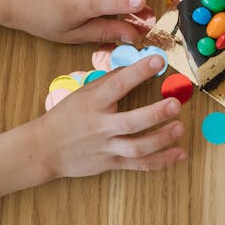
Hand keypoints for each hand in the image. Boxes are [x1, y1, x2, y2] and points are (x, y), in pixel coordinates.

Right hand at [39, 55, 185, 177]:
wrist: (45, 149)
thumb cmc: (66, 117)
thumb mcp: (82, 94)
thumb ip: (108, 82)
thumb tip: (134, 66)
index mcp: (93, 104)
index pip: (118, 85)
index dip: (139, 72)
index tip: (158, 60)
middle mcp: (101, 126)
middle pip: (131, 122)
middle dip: (156, 114)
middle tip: (175, 104)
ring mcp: (107, 147)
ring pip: (138, 147)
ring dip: (162, 139)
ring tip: (180, 127)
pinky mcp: (112, 164)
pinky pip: (140, 164)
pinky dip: (162, 161)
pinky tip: (180, 153)